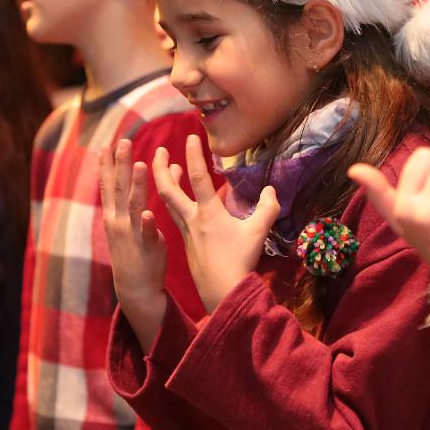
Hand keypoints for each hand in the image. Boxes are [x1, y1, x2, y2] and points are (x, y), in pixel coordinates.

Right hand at [99, 140, 167, 350]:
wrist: (134, 287)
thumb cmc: (138, 247)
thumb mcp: (141, 218)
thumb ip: (151, 194)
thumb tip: (171, 165)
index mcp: (115, 214)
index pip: (109, 185)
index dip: (107, 165)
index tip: (107, 143)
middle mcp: (119, 222)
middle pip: (118, 189)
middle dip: (120, 165)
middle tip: (123, 142)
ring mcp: (131, 235)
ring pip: (133, 206)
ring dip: (136, 185)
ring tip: (141, 165)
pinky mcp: (146, 248)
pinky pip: (147, 234)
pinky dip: (146, 224)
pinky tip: (148, 214)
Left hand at [153, 135, 278, 312]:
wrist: (221, 293)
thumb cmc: (239, 262)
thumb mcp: (258, 233)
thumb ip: (267, 208)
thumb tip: (270, 190)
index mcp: (208, 214)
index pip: (197, 178)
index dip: (194, 155)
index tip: (191, 136)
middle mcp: (191, 220)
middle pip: (167, 189)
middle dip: (160, 167)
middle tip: (158, 150)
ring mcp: (186, 233)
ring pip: (168, 203)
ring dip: (166, 183)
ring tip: (169, 168)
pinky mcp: (186, 244)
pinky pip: (174, 217)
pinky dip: (173, 202)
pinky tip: (179, 201)